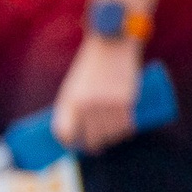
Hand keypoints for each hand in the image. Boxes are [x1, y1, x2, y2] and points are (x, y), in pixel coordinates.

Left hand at [50, 34, 141, 154]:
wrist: (111, 44)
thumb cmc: (90, 67)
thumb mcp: (74, 86)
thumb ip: (72, 107)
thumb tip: (74, 131)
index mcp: (69, 101)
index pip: (64, 133)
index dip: (68, 143)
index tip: (72, 146)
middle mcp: (87, 106)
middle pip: (89, 138)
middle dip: (91, 146)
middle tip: (93, 147)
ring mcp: (108, 105)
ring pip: (109, 135)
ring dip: (110, 139)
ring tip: (109, 137)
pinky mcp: (126, 102)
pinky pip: (126, 126)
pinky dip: (125, 131)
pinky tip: (123, 132)